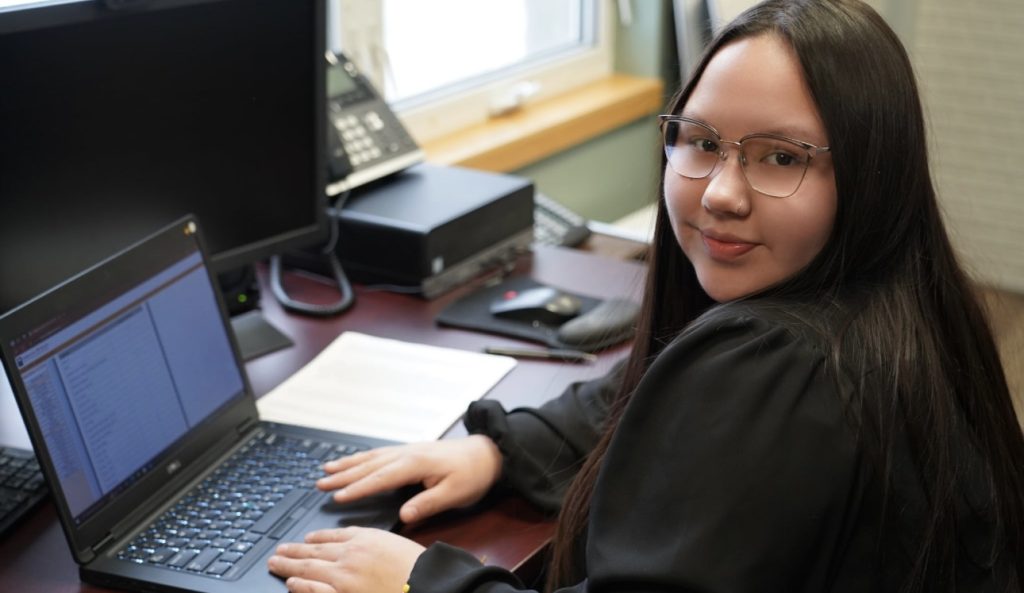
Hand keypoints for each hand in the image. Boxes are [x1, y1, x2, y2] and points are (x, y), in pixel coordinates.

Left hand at [268, 527, 424, 592]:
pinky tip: (291, 584)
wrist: (424, 582)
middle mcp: (348, 556)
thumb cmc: (414, 565)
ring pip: (308, 569)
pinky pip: (315, 590)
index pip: (330, 536)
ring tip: (276, 564)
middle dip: (293, 551)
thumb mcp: (390, 541)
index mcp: (362, 539)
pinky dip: (301, 587)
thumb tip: (351, 540)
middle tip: (278, 551)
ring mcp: (342, 578)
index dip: (314, 538)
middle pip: (313, 551)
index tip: (304, 539)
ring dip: (289, 566)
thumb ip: (368, 539)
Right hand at [319, 435, 501, 522]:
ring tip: (327, 469)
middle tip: (320, 483)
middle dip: (343, 475)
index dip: (358, 489)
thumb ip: (428, 503)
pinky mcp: (411, 451)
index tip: (338, 497)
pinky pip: (380, 453)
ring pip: (371, 457)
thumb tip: (404, 514)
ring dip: (348, 464)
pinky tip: (353, 461)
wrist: (487, 453)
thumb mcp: (454, 493)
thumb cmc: (472, 474)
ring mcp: (407, 450)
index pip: (380, 479)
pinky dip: (362, 458)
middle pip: (369, 465)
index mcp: (415, 464)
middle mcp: (407, 453)